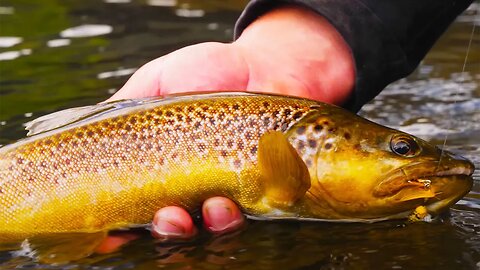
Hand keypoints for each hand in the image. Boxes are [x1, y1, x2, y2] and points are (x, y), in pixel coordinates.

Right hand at [102, 4, 354, 244]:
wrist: (262, 63)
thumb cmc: (207, 70)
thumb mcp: (155, 82)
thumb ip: (124, 108)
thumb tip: (88, 129)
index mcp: (163, 168)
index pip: (136, 208)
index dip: (121, 228)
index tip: (111, 235)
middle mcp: (192, 187)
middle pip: (173, 227)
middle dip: (167, 230)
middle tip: (167, 216)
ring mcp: (227, 191)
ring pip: (211, 229)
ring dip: (206, 226)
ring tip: (212, 206)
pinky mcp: (262, 189)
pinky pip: (249, 217)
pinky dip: (236, 218)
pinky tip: (232, 202)